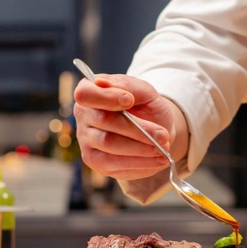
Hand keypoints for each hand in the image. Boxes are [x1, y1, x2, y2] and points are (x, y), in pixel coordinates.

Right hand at [73, 74, 189, 179]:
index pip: (86, 94)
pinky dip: (140, 162)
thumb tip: (103, 84)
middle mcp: (83, 115)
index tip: (130, 100)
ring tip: (163, 146)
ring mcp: (86, 140)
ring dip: (141, 147)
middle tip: (163, 134)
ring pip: (110, 144)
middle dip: (137, 128)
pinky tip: (158, 159)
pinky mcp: (95, 161)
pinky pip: (115, 163)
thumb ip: (126, 85)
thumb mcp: (143, 90)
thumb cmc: (144, 105)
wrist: (153, 128)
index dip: (106, 97)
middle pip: (104, 121)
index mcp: (89, 91)